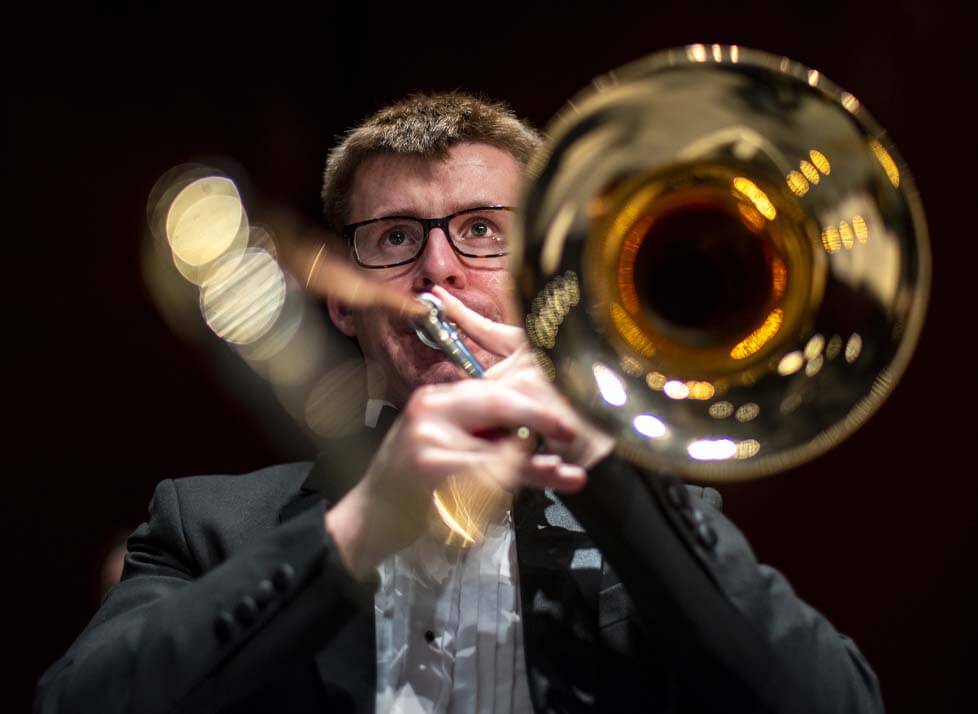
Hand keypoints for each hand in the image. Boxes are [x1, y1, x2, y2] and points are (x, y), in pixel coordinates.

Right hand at [326, 298, 593, 577]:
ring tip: (565, 476)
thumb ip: (481, 432)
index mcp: (436, 400)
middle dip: (541, 420)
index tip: (565, 416)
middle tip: (571, 433)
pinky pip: (488, 483)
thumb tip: (535, 430)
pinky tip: (514, 498)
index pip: (494, 390)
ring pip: (500, 452)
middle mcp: (431, 412)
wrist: (367, 520)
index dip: (534, 402)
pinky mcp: (433, 475)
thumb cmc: (410, 484)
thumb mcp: (441, 443)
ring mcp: (430, 443)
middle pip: (500, 405)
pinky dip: (509, 493)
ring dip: (535, 469)